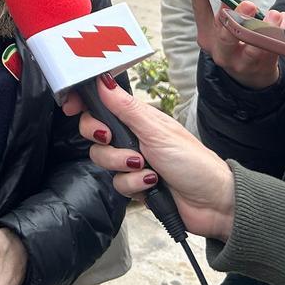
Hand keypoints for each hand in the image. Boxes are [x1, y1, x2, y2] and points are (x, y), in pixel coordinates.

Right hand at [64, 75, 236, 241]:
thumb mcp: (157, 130)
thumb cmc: (194, 161)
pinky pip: (116, 184)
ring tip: (146, 167)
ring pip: (102, 160)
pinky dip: (134, 185)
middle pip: (94, 133)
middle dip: (102, 140)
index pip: (102, 105)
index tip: (72, 107)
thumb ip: (125, 108)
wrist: (213, 204)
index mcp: (138, 118)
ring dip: (123, 166)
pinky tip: (152, 184)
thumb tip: (103, 81)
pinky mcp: (135, 185)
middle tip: (112, 139)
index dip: (84, 104)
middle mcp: (132, 137)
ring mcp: (132, 162)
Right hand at [188, 0, 284, 88]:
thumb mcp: (224, 26)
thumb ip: (227, 4)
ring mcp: (242, 62)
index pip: (200, 11)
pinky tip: (283, 19)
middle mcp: (221, 51)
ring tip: (274, 14)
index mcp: (207, 37)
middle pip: (226, 36)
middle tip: (248, 3)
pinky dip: (280, 32)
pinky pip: (273, 48)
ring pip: (254, 46)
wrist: (250, 78)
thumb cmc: (235, 43)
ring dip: (266, 28)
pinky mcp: (262, 67)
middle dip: (237, 18)